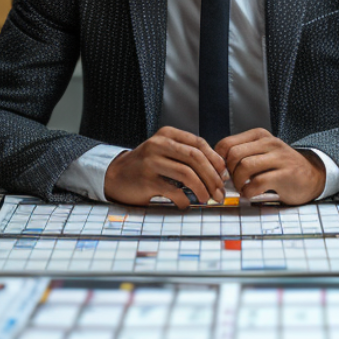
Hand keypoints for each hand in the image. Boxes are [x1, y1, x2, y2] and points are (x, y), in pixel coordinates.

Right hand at [104, 127, 225, 208]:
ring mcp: (151, 161)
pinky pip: (174, 191)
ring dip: (203, 189)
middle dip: (212, 177)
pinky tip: (185, 204)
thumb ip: (186, 156)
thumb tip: (218, 172)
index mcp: (167, 135)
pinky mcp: (146, 180)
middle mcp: (158, 144)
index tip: (223, 175)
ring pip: (187, 174)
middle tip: (220, 192)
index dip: (215, 160)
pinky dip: (184, 200)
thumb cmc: (145, 166)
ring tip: (207, 198)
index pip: (199, 143)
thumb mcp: (164, 152)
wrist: (114, 176)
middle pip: (196, 158)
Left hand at [215, 129, 325, 205]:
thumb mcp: (262, 153)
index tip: (223, 173)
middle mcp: (269, 143)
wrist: (312, 177)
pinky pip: (258, 182)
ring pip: (244, 167)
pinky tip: (252, 193)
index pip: (226, 144)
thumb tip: (216, 166)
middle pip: (234, 155)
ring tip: (243, 188)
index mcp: (259, 136)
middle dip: (228, 173)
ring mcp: (279, 158)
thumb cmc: (281, 167)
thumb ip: (241, 154)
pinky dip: (250, 191)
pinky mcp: (286, 174)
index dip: (219, 161)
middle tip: (232, 183)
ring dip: (239, 183)